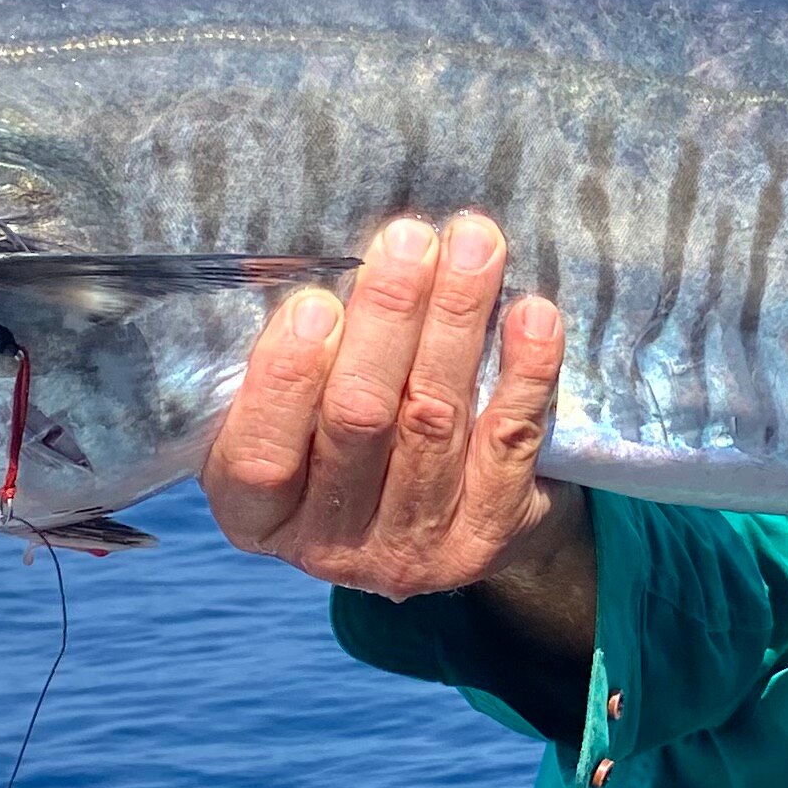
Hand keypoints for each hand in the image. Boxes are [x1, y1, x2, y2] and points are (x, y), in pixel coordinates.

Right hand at [202, 212, 575, 602]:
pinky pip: (508, 445)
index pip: (261, 456)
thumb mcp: (292, 422)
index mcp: (256, 516)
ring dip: (456, 321)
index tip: (317, 303)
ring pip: (435, 421)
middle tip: (409, 238)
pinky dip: (524, 374)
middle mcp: (329, 546)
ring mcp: (412, 549)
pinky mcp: (487, 540)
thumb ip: (297, 365)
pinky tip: (532, 315)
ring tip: (473, 246)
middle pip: (359, 421)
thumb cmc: (342, 442)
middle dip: (387, 319)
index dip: (286, 380)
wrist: (446, 532)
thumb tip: (321, 261)